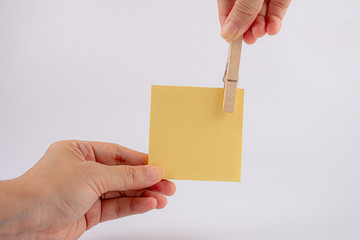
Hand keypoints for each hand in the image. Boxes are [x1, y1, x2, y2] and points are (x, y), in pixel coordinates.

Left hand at [0, 140, 175, 238]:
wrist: (23, 222)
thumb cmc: (47, 189)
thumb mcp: (94, 175)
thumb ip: (127, 175)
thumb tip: (153, 171)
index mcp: (81, 152)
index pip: (118, 154)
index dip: (141, 161)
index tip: (160, 166)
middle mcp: (84, 171)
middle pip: (123, 174)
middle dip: (146, 180)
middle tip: (168, 184)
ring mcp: (86, 194)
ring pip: (122, 192)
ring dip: (143, 195)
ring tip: (163, 198)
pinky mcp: (88, 214)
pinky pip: (116, 207)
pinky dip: (133, 206)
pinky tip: (148, 205)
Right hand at [217, 0, 290, 42]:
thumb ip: (242, 9)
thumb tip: (229, 32)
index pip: (226, 10)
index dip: (228, 26)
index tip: (231, 40)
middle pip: (244, 14)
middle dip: (247, 29)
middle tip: (250, 38)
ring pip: (261, 14)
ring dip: (262, 26)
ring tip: (263, 31)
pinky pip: (277, 9)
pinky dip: (275, 21)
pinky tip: (273, 28)